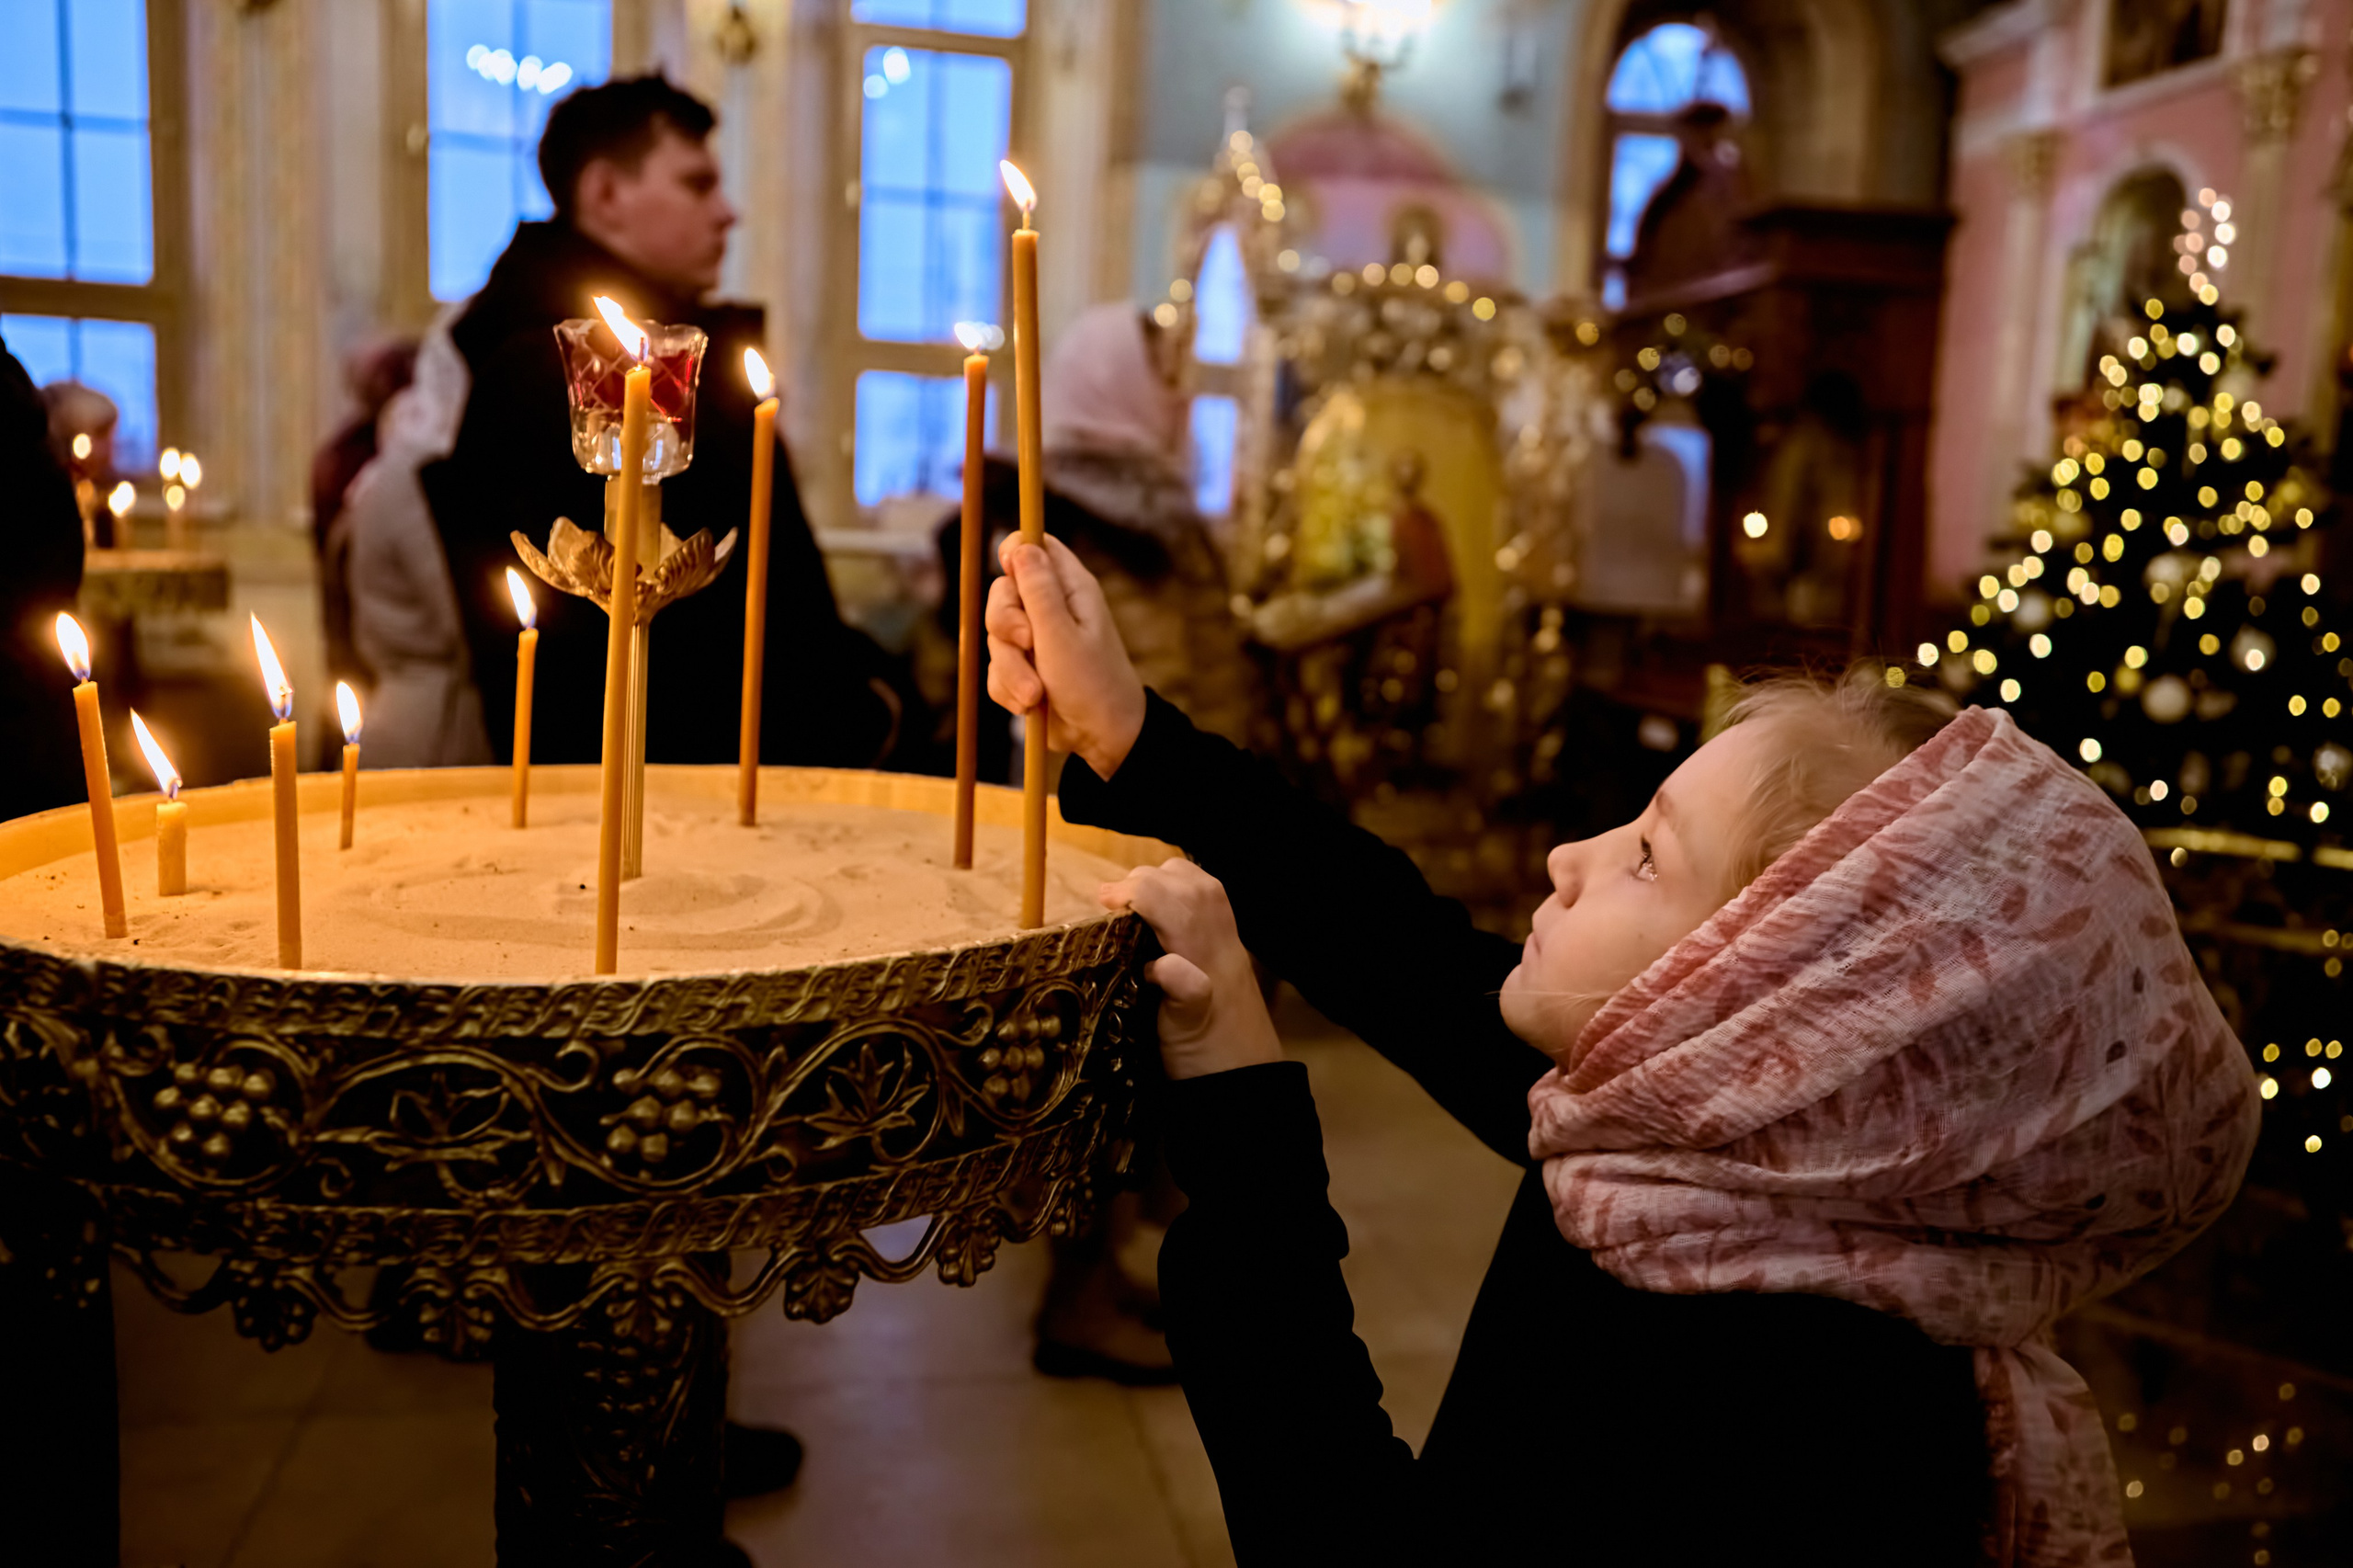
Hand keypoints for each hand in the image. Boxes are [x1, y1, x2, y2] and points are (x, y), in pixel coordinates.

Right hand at [986, 534, 1147, 778]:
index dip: (1015, 552)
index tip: (1010, 573)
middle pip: (1001, 593)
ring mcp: (1036, 640)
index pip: (1034, 546)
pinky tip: (1031, 705)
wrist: (1100, 737)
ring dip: (1011, 670)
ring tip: (1036, 694)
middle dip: (1005, 624)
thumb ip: (1038, 591)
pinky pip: (995, 670)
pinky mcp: (1023, 669)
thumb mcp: (1061, 635)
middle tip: (1028, 643)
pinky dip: (1008, 690)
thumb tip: (1021, 544)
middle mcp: (1051, 608)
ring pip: (995, 638)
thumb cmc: (1092, 683)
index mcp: (1069, 588)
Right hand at [1102, 859, 1281, 1080]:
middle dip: (1145, 880)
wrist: (1246, 1081)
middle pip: (1188, 883)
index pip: (1171, 902)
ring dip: (1165, 880)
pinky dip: (1184, 890)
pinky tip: (1162, 910)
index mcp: (1204, 958)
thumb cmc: (1207, 1058)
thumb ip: (1181, 992)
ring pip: (1203, 885)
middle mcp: (1220, 940)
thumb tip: (1161, 963)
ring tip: (1135, 899)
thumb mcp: (1186, 1032)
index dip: (1134, 892)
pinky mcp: (1229, 948)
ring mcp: (1229, 941)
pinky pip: (1211, 900)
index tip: (1104, 902)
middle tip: (1113, 902)